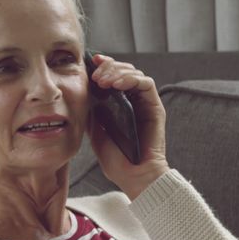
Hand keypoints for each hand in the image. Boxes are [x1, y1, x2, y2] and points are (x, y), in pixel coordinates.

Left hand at [85, 53, 169, 199]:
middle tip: (95, 74)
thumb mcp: (96, 132)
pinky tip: (117, 85)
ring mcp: (144, 103)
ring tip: (103, 81)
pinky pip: (146, 84)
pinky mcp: (155, 107)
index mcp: (119, 105)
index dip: (102, 66)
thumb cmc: (116, 161)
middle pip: (124, 70)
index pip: (113, 77)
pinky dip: (131, 79)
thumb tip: (83, 90)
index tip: (90, 62)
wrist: (134, 177)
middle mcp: (133, 101)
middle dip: (109, 67)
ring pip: (135, 73)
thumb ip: (92, 112)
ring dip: (117, 72)